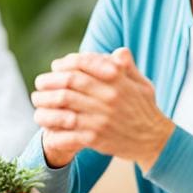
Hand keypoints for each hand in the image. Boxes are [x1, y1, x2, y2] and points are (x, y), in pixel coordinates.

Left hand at [31, 48, 174, 172]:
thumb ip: (127, 66)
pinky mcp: (96, 138)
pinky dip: (53, 129)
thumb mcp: (141, 83)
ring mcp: (101, 118)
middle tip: (38, 83)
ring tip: (37, 104)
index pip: (83, 64)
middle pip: (69, 83)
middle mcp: (108, 97)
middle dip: (49, 82)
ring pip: (63, 107)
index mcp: (117, 79)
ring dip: (45, 105)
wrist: (155, 141)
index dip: (65, 63)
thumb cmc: (146, 109)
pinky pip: (67, 132)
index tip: (55, 66)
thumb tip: (117, 51)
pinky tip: (46, 127)